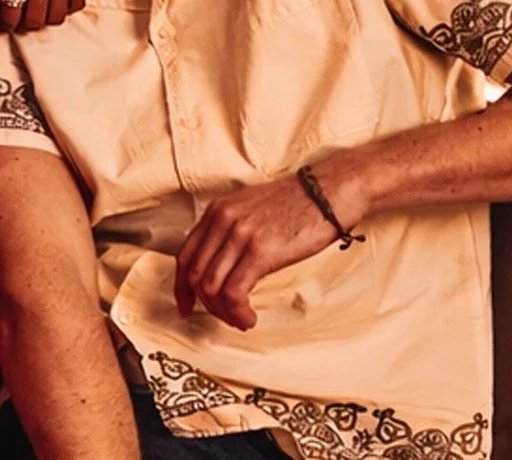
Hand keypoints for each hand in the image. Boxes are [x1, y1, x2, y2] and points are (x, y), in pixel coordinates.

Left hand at [0, 0, 86, 33]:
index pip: (11, 14)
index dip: (3, 24)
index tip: (2, 20)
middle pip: (34, 20)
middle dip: (22, 25)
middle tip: (17, 16)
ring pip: (56, 17)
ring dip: (43, 20)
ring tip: (34, 10)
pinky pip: (77, 5)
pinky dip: (65, 10)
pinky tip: (53, 1)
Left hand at [173, 171, 358, 329]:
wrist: (329, 191)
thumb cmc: (298, 204)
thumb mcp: (251, 209)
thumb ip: (230, 231)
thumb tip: (221, 265)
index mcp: (217, 211)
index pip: (185, 255)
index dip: (182, 286)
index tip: (186, 304)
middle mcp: (222, 220)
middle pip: (195, 274)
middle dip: (205, 304)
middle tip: (224, 317)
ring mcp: (240, 235)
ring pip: (211, 287)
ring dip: (223, 313)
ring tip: (241, 319)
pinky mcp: (260, 252)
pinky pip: (234, 293)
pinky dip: (237, 313)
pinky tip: (249, 318)